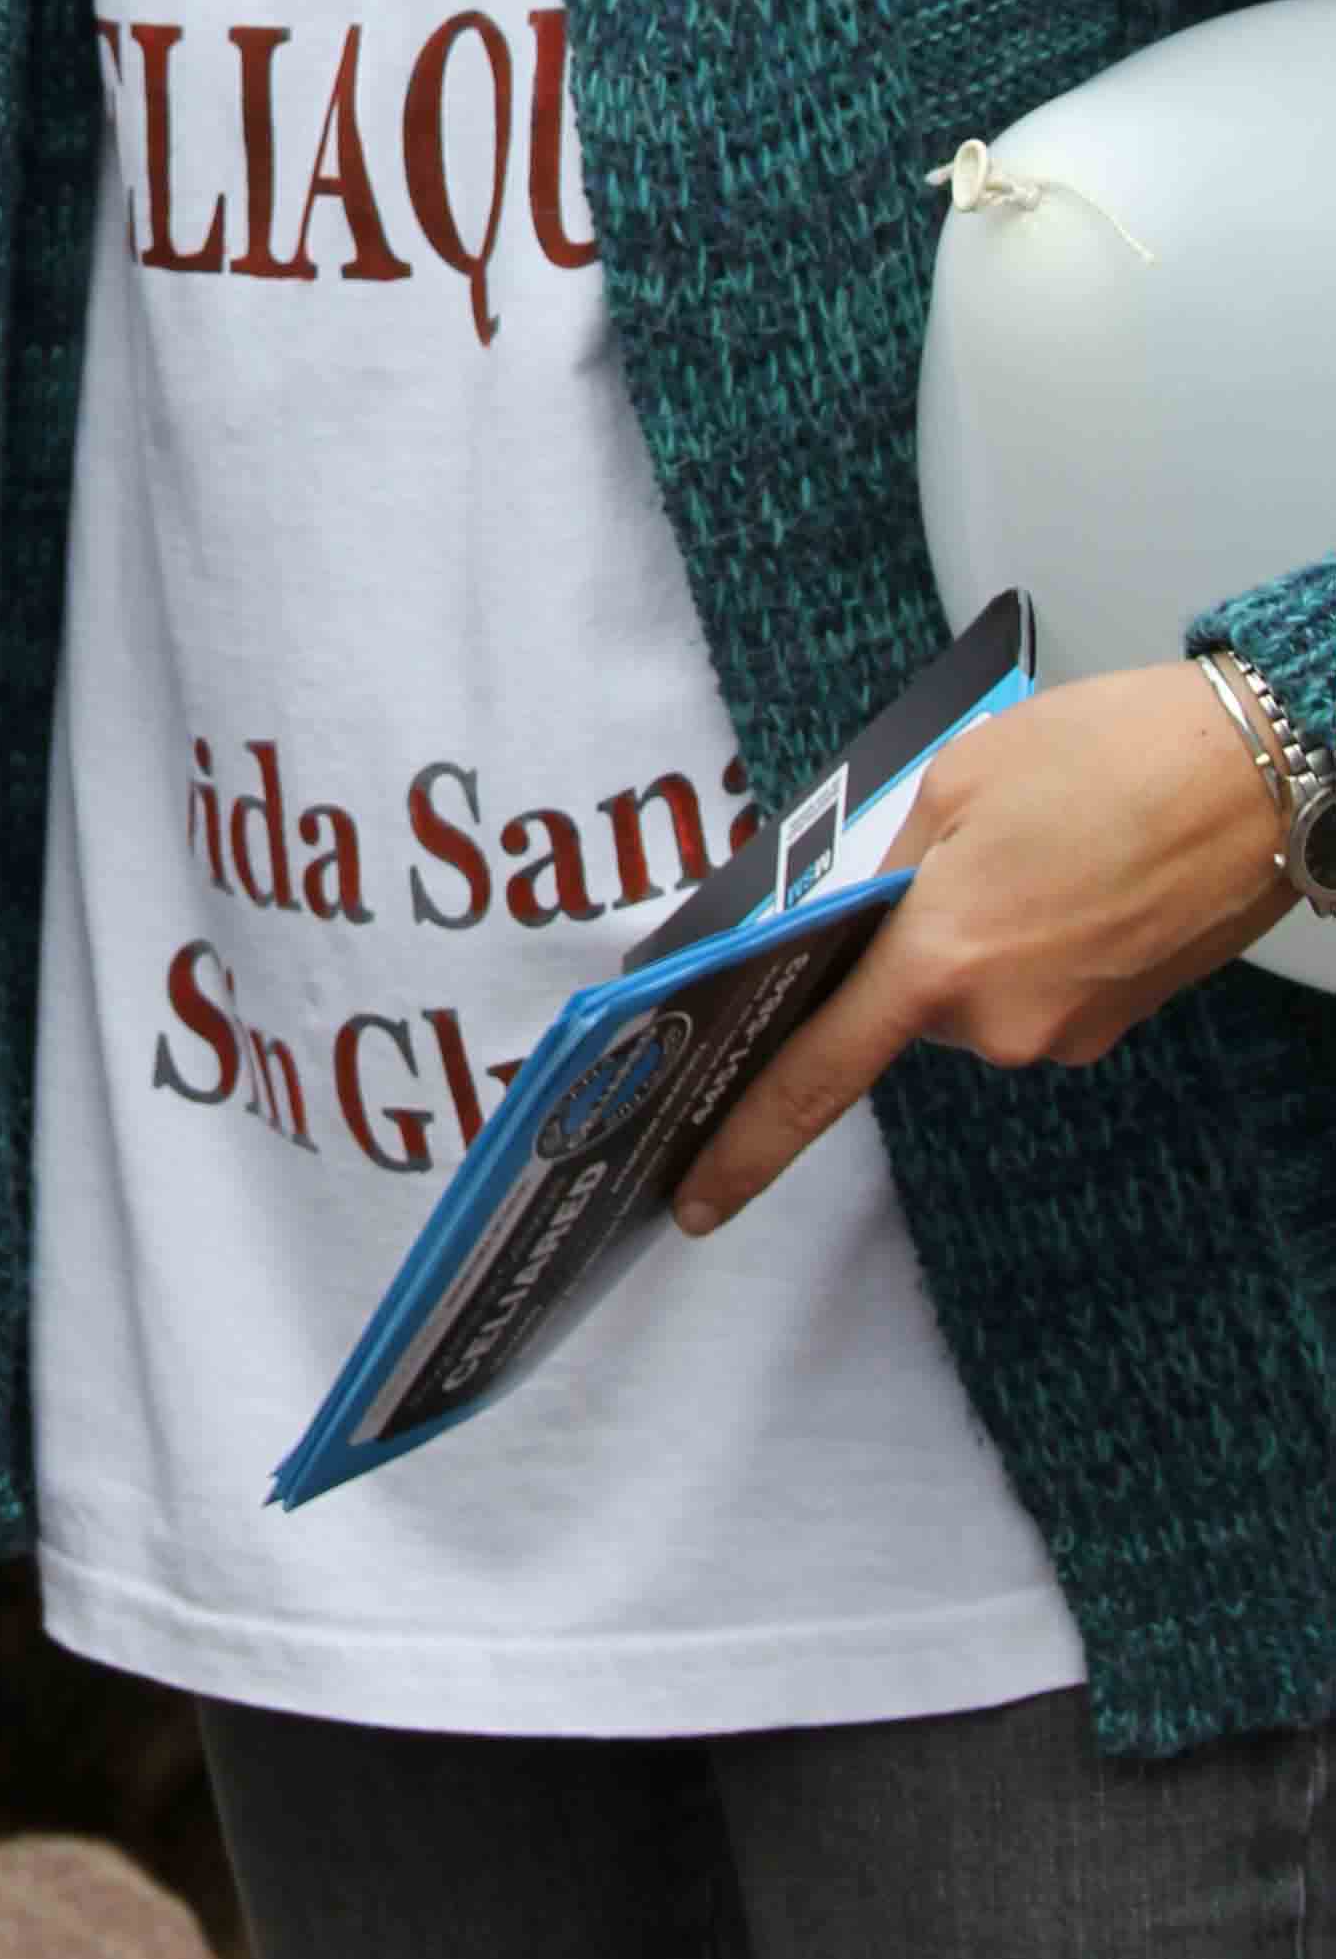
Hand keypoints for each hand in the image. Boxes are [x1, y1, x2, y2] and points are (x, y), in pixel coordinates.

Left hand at [673, 664, 1288, 1236]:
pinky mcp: (1117, 1021)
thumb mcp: (956, 783)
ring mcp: (1068, 1032)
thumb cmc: (1116, 759)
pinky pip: (1034, 983)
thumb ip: (887, 864)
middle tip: (959, 844)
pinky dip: (1034, 933)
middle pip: (907, 1001)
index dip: (748, 1143)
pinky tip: (1071, 866)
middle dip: (911, 937)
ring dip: (979, 927)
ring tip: (1034, 836)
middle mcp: (1002, 1024)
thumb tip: (852, 914)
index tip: (696, 1199)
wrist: (1262, 776)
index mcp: (939, 963)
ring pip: (974, 987)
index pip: (816, 1074)